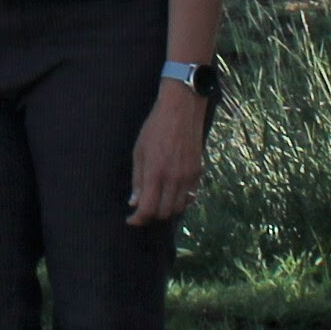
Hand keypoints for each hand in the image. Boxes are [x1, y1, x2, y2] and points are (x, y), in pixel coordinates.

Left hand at [127, 80, 211, 226]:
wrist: (182, 110)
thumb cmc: (155, 128)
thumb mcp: (139, 151)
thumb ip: (137, 180)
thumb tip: (134, 202)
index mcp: (155, 174)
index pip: (147, 209)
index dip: (138, 219)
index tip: (131, 219)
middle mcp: (174, 179)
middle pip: (164, 213)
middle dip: (151, 217)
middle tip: (142, 211)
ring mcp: (189, 177)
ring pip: (179, 208)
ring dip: (167, 210)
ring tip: (157, 204)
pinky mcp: (199, 172)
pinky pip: (191, 196)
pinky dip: (180, 201)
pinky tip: (172, 195)